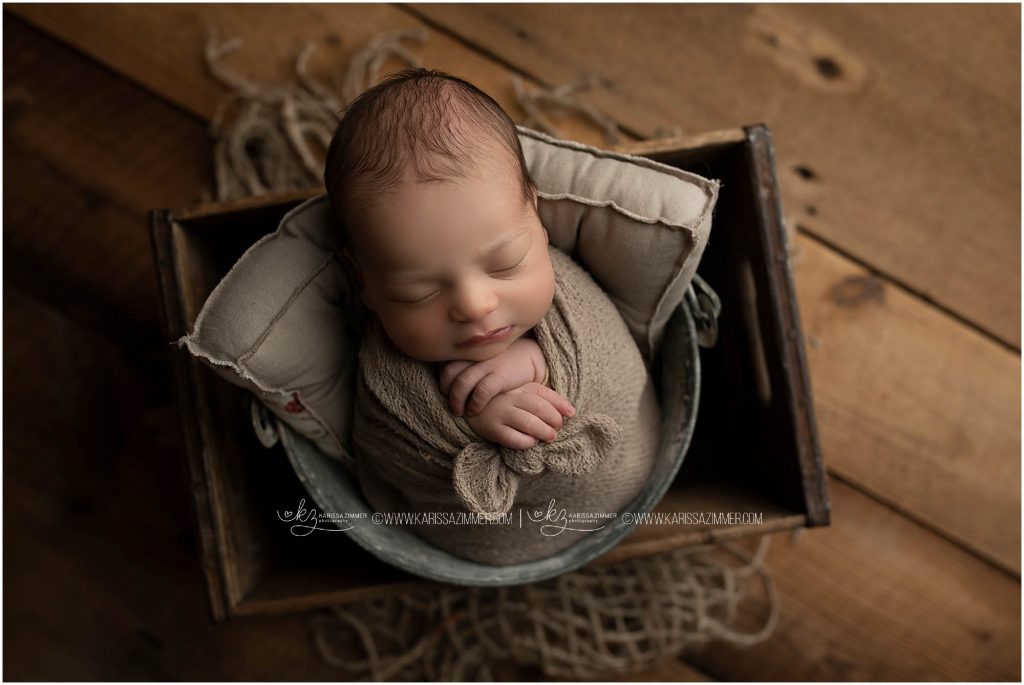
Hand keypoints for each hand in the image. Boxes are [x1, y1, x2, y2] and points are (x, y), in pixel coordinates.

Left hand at [440, 337, 554, 416]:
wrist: (527, 355)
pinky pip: (481, 392)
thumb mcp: (479, 358)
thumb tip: (444, 382)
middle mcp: (474, 355)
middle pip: (448, 373)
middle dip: (446, 391)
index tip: (445, 392)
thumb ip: (463, 364)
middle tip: (451, 404)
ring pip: (461, 384)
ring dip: (457, 401)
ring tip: (460, 412)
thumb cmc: (498, 361)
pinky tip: (474, 411)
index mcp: (467, 350)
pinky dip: (474, 403)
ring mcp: (486, 365)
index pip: (443, 365)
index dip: (441, 381)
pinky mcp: (499, 376)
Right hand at [463, 382, 576, 449]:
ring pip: (527, 422)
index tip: (571, 414)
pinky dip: (525, 441)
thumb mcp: (521, 394)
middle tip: (558, 429)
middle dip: (553, 419)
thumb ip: (542, 399)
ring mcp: (500, 413)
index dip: (560, 404)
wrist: (469, 406)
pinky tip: (531, 442)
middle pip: (538, 407)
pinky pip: (512, 437)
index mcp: (519, 387)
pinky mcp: (491, 428)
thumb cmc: (503, 403)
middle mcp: (510, 398)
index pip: (544, 393)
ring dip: (543, 431)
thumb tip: (570, 411)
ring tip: (550, 437)